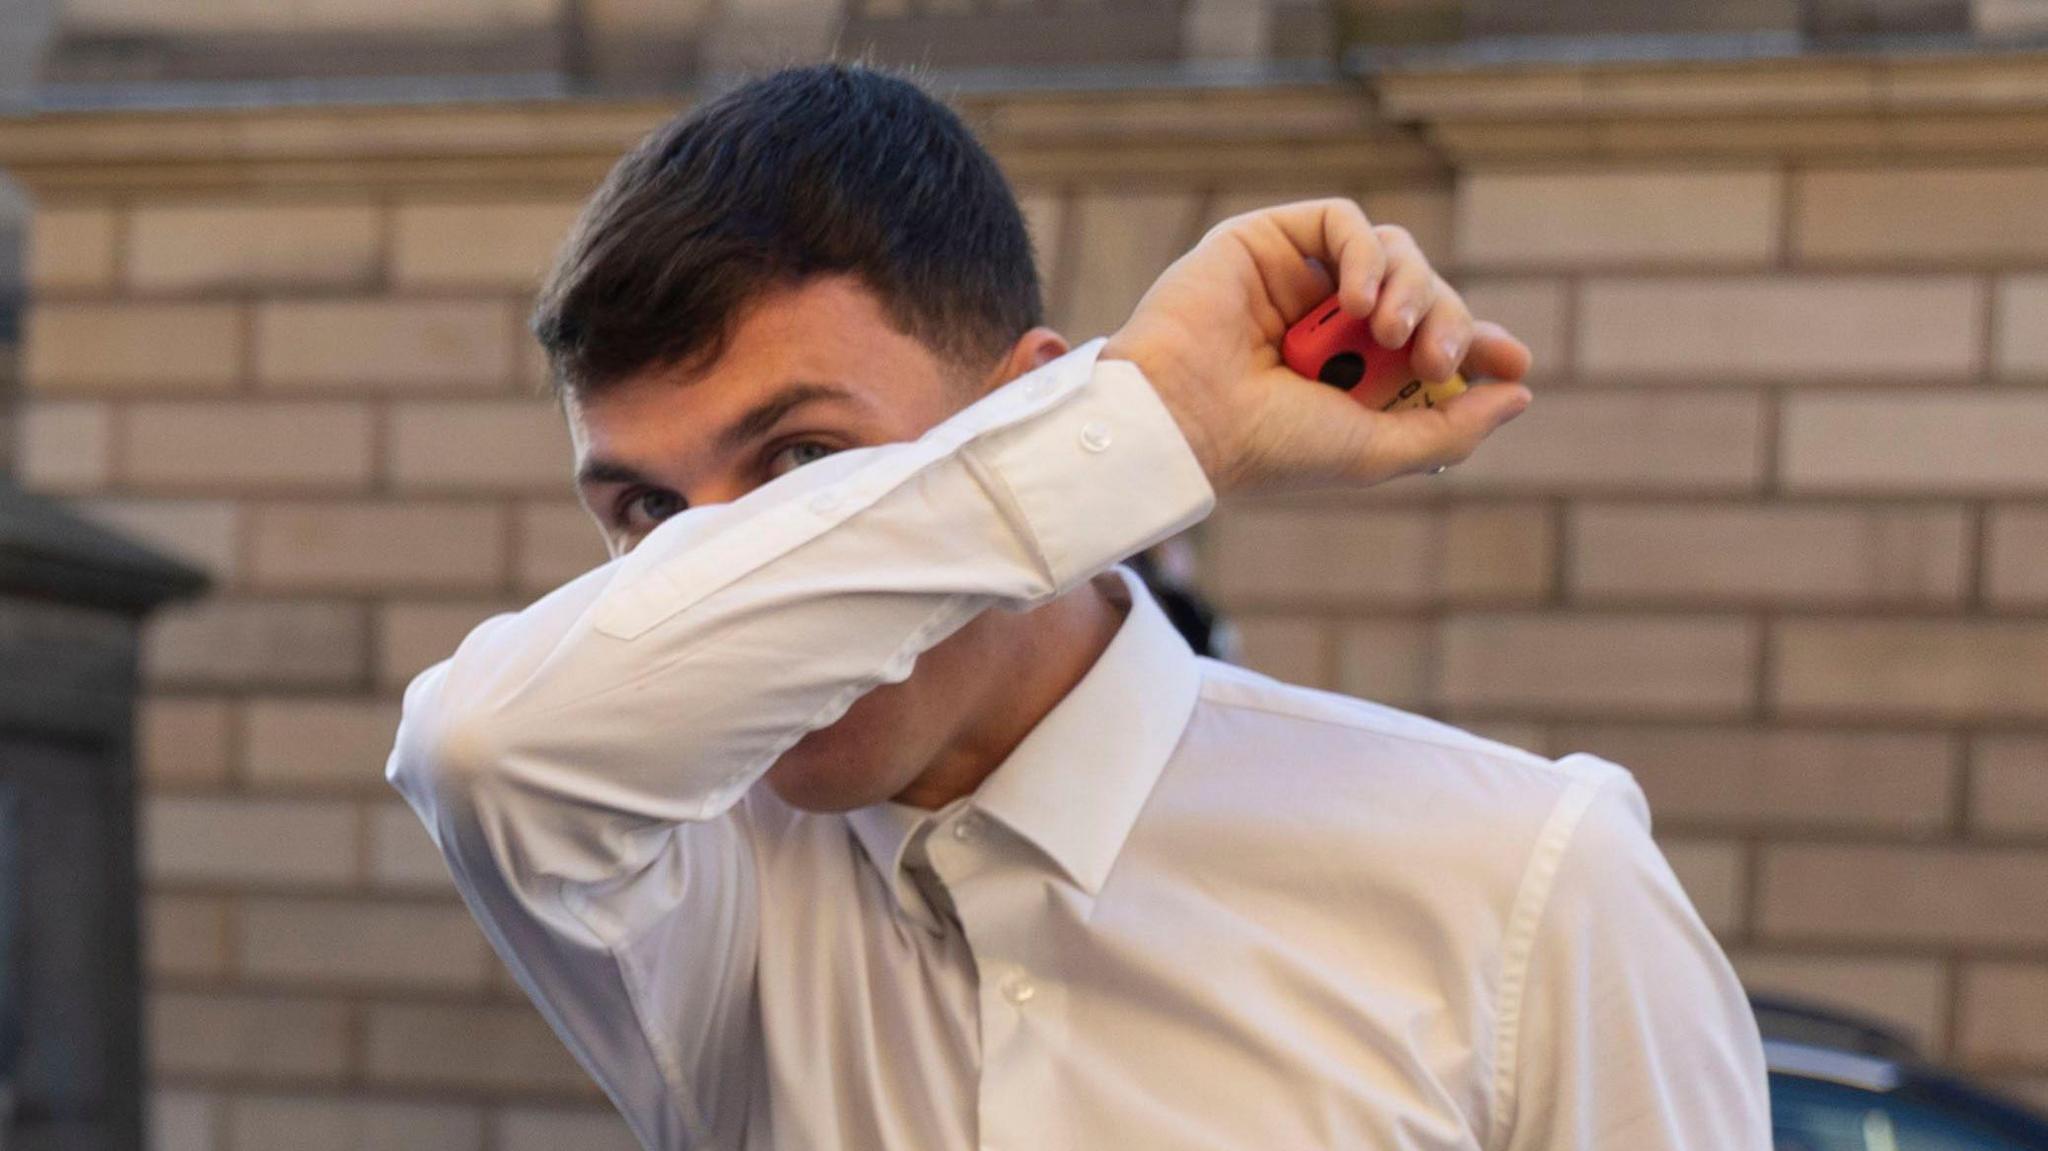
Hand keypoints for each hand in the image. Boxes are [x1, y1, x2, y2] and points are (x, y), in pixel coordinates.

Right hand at [1100, 199, 1532, 494]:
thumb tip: (1520, 391)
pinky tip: (1358, 299)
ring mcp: (1300, 280)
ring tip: (1388, 330)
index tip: (1512, 360)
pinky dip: (1364, 252)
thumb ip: (1450, 429)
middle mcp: (1330, 324)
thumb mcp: (1376, 450)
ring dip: (1411, 287)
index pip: (1434, 341)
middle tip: (1435, 357)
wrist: (1184, 420)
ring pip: (1392, 251)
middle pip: (1424, 292)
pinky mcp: (1269, 241)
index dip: (1480, 343)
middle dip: (1448, 319)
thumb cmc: (1268, 446)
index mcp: (1352, 375)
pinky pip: (1342, 220)